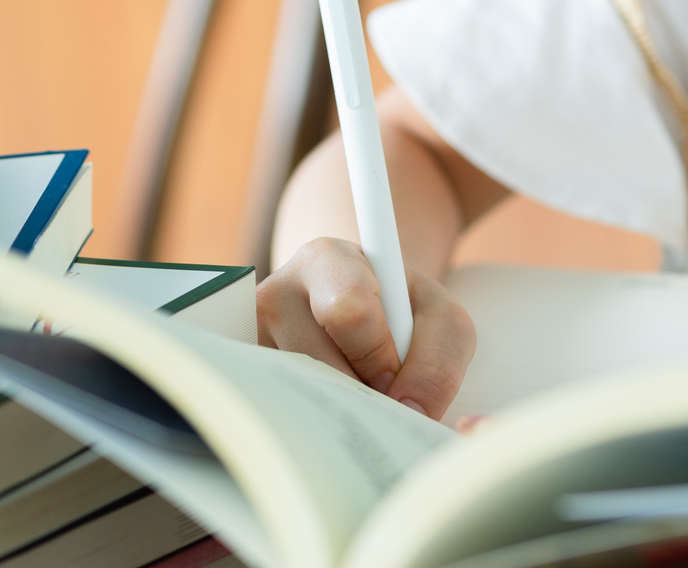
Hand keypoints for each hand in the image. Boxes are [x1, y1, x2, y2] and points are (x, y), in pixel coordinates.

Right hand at [256, 236, 475, 419]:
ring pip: (301, 398)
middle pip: (320, 365)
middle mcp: (276, 293)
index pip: (347, 309)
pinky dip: (322, 428)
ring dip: (346, 411)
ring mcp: (252, 340)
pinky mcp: (245, 381)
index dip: (378, 352)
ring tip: (363, 394)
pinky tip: (339, 412)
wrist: (366, 314)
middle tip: (384, 391)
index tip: (394, 368)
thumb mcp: (441, 319)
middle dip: (364, 392)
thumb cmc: (404, 312)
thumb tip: (411, 412)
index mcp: (326, 259)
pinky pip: (283, 419)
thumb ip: (440, 358)